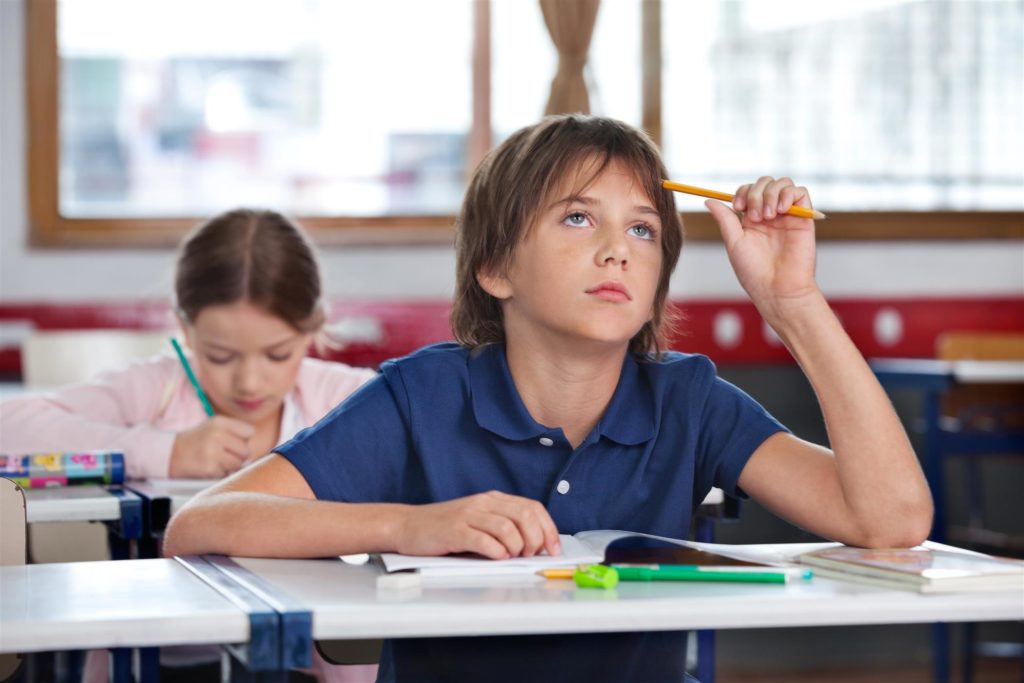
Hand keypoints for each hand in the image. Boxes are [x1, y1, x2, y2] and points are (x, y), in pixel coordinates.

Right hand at [169, 416, 254, 477]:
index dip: (244, 439)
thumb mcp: (214, 427)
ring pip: (239, 463)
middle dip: (239, 455)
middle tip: (225, 454)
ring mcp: (213, 451)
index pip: (249, 432)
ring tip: (218, 461)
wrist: (171, 453)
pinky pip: (227, 473)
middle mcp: (217, 435)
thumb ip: (235, 433)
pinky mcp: (209, 467)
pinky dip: (221, 473)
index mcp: (220, 422)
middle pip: (246, 450)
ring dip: (231, 466)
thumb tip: (253, 452)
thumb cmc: (198, 441)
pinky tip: (210, 467)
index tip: (233, 442)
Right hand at [393, 490, 560, 559]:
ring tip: (513, 556)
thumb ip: (503, 527)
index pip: (532, 507)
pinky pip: (483, 540)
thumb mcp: (479, 521)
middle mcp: (483, 503)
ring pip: (507, 527)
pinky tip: (497, 557)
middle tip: (531, 555)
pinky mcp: (454, 530)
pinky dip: (496, 551)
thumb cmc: (445, 529)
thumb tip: (535, 546)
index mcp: (494, 499)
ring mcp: (468, 515)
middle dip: (536, 538)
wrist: (408, 525)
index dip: (548, 529)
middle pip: (524, 515)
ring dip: (517, 546)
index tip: (553, 548)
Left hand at [704, 176, 818, 319]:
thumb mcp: (734, 242)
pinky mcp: (804, 218)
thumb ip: (725, 219)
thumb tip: (708, 200)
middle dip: (756, 193)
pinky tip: (780, 211)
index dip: (743, 192)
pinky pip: (801, 192)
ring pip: (782, 183)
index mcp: (752, 220)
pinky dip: (788, 194)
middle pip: (765, 183)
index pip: (749, 191)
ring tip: (768, 215)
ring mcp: (788, 215)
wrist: (777, 289)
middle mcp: (770, 215)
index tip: (738, 207)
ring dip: (771, 193)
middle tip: (754, 216)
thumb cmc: (754, 272)